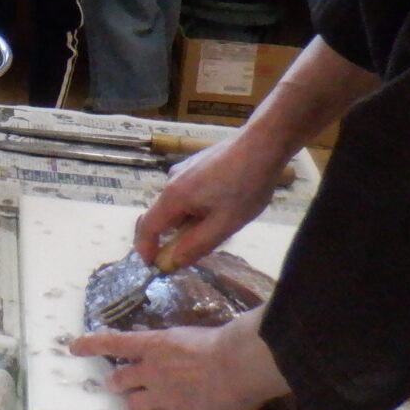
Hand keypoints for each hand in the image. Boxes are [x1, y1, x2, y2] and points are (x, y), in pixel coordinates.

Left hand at [69, 307, 291, 409]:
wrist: (239, 365)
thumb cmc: (222, 344)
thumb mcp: (188, 337)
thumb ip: (172, 348)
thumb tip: (171, 353)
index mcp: (153, 345)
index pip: (112, 342)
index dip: (91, 345)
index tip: (74, 347)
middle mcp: (150, 370)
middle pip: (118, 380)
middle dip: (117, 383)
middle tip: (119, 385)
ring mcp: (161, 394)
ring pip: (132, 405)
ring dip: (135, 404)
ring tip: (144, 405)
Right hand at [132, 131, 292, 269]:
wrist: (263, 144)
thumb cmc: (245, 185)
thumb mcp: (225, 224)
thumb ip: (197, 245)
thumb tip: (173, 261)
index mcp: (173, 197)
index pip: (149, 228)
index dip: (146, 248)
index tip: (152, 266)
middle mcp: (171, 181)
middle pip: (165, 215)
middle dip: (178, 234)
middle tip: (206, 242)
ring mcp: (183, 169)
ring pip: (180, 203)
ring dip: (193, 217)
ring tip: (225, 218)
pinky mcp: (196, 163)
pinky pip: (190, 190)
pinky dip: (200, 203)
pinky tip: (226, 200)